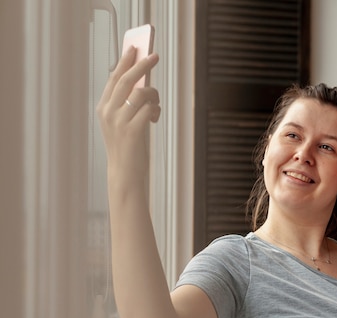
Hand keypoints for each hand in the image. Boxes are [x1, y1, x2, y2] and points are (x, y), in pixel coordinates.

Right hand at [96, 46, 160, 177]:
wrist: (125, 173)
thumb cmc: (127, 146)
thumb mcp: (122, 121)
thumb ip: (128, 103)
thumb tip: (143, 81)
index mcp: (104, 108)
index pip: (114, 78)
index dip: (125, 62)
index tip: (134, 48)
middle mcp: (108, 112)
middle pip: (126, 80)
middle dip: (141, 65)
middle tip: (154, 55)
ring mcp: (119, 121)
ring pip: (141, 93)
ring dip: (154, 95)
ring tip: (155, 105)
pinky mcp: (132, 131)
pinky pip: (149, 109)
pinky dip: (156, 110)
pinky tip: (155, 117)